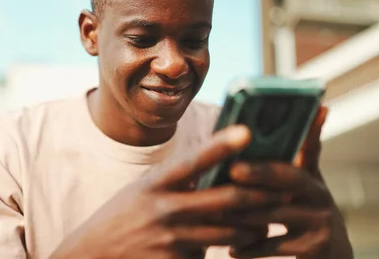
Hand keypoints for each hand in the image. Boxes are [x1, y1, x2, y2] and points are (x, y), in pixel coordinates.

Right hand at [50, 125, 285, 258]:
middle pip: (225, 199)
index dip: (221, 145)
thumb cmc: (122, 217)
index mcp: (154, 183)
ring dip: (253, 228)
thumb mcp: (142, 190)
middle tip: (285, 189)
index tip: (248, 130)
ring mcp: (170, 239)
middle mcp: (163, 209)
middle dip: (261, 195)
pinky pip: (210, 255)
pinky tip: (234, 249)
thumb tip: (216, 170)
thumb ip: (175, 180)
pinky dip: (223, 251)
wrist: (93, 255)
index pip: (192, 160)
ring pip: (228, 232)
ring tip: (266, 222)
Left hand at [227, 106, 353, 258]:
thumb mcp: (307, 178)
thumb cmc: (305, 206)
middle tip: (227, 177)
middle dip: (254, 179)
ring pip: (274, 216)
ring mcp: (319, 224)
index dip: (265, 161)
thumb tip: (319, 106)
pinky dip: (251, 248)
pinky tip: (231, 249)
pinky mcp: (315, 248)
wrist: (332, 252)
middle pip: (283, 185)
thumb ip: (303, 147)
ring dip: (242, 214)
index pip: (290, 162)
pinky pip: (275, 247)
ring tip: (214, 212)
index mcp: (311, 178)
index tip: (237, 163)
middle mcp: (319, 198)